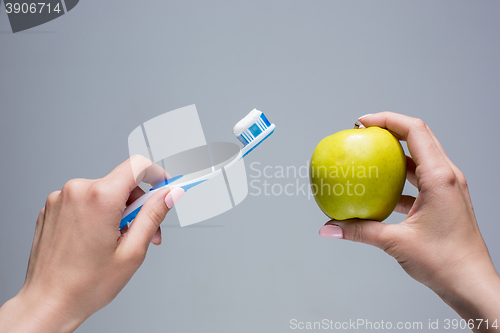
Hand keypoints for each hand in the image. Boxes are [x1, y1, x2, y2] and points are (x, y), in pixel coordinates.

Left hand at [0, 155, 184, 332]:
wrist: (47, 303)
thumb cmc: (85, 285)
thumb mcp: (133, 251)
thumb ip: (154, 215)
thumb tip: (170, 194)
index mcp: (99, 198)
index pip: (137, 166)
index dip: (156, 174)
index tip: (165, 186)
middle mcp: (76, 191)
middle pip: (121, 182)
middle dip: (138, 205)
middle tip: (144, 234)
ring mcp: (60, 198)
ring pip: (103, 192)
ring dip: (117, 211)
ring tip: (116, 242)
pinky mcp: (51, 208)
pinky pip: (84, 200)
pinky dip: (97, 214)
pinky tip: (96, 240)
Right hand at [319, 112, 499, 331]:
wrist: (472, 284)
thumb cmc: (445, 263)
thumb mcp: (396, 243)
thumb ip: (359, 231)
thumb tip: (328, 227)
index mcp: (440, 177)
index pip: (415, 131)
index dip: (387, 119)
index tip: (362, 122)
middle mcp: (448, 176)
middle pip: (419, 136)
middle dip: (390, 128)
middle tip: (363, 132)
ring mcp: (448, 187)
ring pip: (421, 156)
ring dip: (396, 152)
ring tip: (370, 155)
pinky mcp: (444, 199)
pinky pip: (421, 178)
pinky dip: (400, 177)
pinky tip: (381, 190)